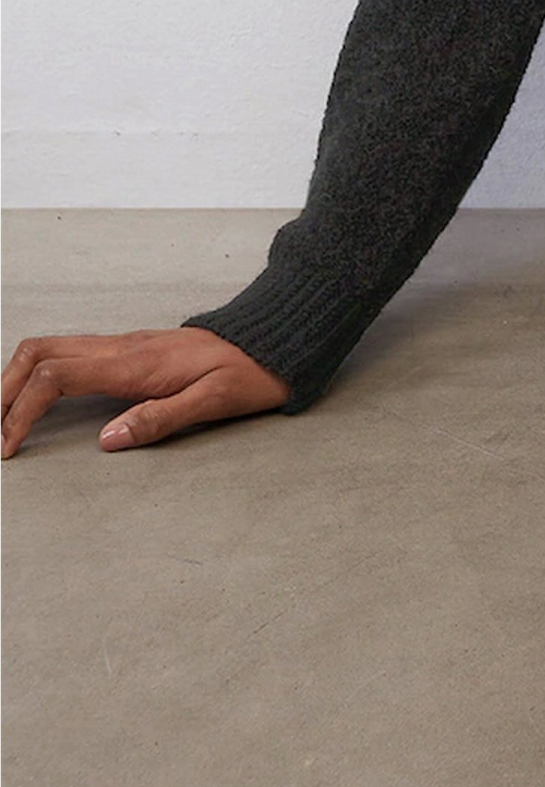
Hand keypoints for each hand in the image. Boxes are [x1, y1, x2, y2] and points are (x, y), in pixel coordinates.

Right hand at [1, 328, 290, 457]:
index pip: (56, 376)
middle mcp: (123, 347)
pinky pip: (71, 354)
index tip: (9, 447)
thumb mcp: (213, 402)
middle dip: (4, 388)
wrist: (274, 339)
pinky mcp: (130, 350)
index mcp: (136, 363)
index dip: (23, 410)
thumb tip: (106, 440)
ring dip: (17, 378)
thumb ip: (159, 419)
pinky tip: (37, 400)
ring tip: (3, 417)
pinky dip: (41, 374)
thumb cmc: (249, 372)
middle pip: (41, 352)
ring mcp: (125, 345)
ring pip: (52, 348)